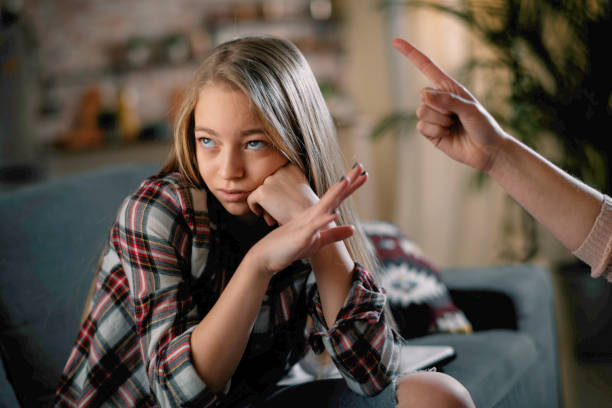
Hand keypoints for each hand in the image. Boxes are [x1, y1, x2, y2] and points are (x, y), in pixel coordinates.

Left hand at [247, 164, 318, 226]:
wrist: (310, 219)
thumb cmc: (307, 209)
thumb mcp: (301, 189)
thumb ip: (286, 184)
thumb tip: (270, 189)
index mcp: (291, 167)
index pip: (275, 177)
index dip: (277, 191)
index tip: (283, 202)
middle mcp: (280, 170)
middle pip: (267, 184)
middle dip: (271, 199)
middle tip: (278, 211)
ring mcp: (271, 180)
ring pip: (260, 192)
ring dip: (265, 205)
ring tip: (273, 217)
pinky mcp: (262, 191)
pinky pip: (251, 199)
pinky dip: (254, 208)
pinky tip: (263, 215)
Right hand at [248, 164, 367, 276]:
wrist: (266, 256)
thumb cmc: (290, 247)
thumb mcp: (318, 241)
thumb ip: (335, 234)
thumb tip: (353, 229)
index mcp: (317, 216)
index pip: (337, 198)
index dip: (351, 186)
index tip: (364, 174)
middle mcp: (312, 215)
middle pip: (333, 195)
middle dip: (347, 181)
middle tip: (361, 166)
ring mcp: (306, 225)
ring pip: (324, 206)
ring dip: (335, 193)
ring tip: (347, 180)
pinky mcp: (301, 236)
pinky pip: (313, 227)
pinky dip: (323, 220)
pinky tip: (334, 214)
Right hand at [392, 38, 508, 171]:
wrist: (487, 151)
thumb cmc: (483, 125)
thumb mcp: (470, 108)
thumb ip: (447, 100)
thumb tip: (423, 96)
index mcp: (448, 87)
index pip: (426, 67)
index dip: (411, 54)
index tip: (395, 41)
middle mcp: (438, 100)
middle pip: (423, 96)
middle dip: (440, 107)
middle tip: (457, 116)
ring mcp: (433, 116)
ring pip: (421, 112)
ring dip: (440, 121)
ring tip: (454, 126)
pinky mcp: (429, 132)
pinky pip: (422, 127)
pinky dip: (435, 131)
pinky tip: (447, 135)